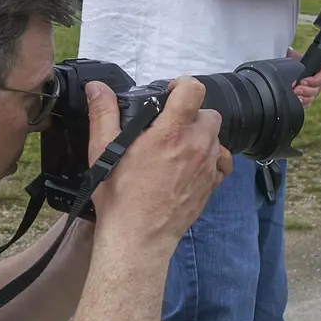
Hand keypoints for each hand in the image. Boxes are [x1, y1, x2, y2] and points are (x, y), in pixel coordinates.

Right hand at [84, 77, 231, 248]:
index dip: (183, 85)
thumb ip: (103, 114)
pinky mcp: (213, 184)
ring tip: (178, 147)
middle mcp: (196, 145)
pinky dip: (212, 159)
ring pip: (216, 138)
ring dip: (201, 136)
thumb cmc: (120, 196)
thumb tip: (97, 88)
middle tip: (170, 125)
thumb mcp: (103, 150)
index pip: (193, 90)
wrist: (138, 236)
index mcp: (171, 132)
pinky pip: (222, 162)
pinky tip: (193, 165)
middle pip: (209, 114)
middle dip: (192, 114)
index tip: (172, 92)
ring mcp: (208, 165)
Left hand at [288, 48, 320, 106]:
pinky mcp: (306, 98)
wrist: (283, 66)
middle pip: (318, 89)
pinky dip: (301, 103)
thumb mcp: (294, 56)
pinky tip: (295, 100)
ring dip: (303, 97)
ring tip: (294, 94)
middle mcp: (319, 80)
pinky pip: (307, 103)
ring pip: (312, 97)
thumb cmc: (290, 59)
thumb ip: (296, 58)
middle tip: (296, 89)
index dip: (315, 80)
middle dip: (306, 90)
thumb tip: (289, 56)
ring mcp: (313, 90)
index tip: (303, 81)